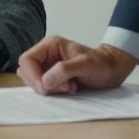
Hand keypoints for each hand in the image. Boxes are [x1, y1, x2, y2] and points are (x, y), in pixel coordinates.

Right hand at [17, 35, 136, 94]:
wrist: (112, 71)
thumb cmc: (101, 64)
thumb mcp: (85, 64)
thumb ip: (64, 70)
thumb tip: (44, 82)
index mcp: (50, 45)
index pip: (27, 60)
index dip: (32, 76)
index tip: (47, 88)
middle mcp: (46, 55)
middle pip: (27, 72)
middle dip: (42, 84)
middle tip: (65, 87)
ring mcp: (47, 68)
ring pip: (33, 82)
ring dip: (49, 89)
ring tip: (69, 88)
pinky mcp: (52, 79)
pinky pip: (42, 88)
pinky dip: (52, 93)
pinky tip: (68, 90)